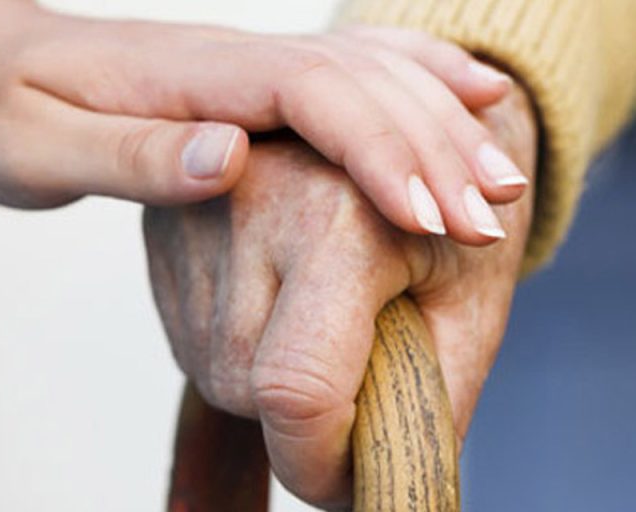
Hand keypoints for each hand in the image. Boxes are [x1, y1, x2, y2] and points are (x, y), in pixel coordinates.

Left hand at [0, 0, 525, 242]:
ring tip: (505, 178)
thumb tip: (230, 158)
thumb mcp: (32, 147)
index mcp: (192, 79)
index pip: (312, 99)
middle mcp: (236, 61)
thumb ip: (131, 158)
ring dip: (443, 124)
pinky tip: (469, 94)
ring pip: (373, 77)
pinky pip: (354, 71)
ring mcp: (250, 64)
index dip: (379, 153)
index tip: (430, 216)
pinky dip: (420, 80)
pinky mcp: (253, 81)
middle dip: (435, 152)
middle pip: (362, 88)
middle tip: (495, 217)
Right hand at [144, 81, 537, 506]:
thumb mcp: (469, 307)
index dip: (321, 462)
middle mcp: (248, 197)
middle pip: (248, 388)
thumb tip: (376, 487)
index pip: (297, 387)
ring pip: (214, 368)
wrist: (408, 121)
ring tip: (328, 318)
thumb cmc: (452, 213)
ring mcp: (195, 205)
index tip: (351, 481)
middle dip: (305, 418)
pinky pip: (193, 334)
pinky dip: (243, 347)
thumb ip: (430, 403)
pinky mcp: (165, 221)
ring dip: (271, 382)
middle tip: (362, 367)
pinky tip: (286, 301)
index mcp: (340, 214)